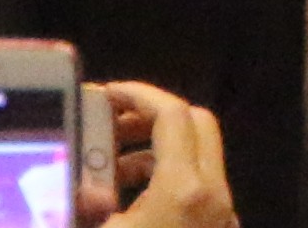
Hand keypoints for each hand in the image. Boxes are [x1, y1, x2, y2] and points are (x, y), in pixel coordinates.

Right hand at [85, 77, 237, 227]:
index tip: (108, 94)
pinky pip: (199, 189)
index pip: (173, 114)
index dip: (138, 94)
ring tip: (109, 170)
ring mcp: (224, 214)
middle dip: (151, 117)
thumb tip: (83, 184)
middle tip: (109, 126)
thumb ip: (86, 202)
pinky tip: (131, 201)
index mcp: (185, 189)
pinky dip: (168, 179)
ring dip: (157, 152)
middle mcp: (215, 195)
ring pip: (199, 159)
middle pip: (196, 125)